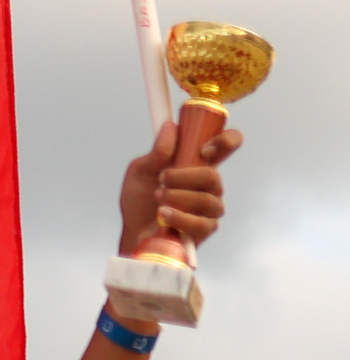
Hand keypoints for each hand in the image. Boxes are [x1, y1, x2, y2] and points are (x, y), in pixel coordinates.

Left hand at [118, 119, 238, 257]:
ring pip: (207, 199)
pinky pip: (201, 222)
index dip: (225, 141)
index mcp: (197, 165)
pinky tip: (163, 215)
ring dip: (177, 197)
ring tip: (158, 200)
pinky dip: (179, 217)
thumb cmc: (139, 200)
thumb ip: (157, 152)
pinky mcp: (206, 228)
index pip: (226, 146)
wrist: (133, 232)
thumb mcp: (140, 171)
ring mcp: (210, 207)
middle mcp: (208, 185)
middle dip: (183, 178)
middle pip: (213, 175)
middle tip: (161, 181)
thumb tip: (171, 127)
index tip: (204, 149)